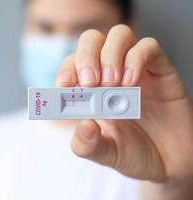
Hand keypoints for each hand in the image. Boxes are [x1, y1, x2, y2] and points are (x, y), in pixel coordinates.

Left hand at [55, 25, 192, 182]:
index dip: (66, 69)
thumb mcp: (107, 154)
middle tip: (89, 82)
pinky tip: (131, 83)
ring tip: (112, 83)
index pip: (72, 65)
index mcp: (92, 92)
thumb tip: (82, 126)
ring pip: (119, 35)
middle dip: (85, 56)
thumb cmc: (135, 154)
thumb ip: (88, 146)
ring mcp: (135, 70)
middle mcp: (111, 75)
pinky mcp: (160, 70)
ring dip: (110, 55)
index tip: (63, 85)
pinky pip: (148, 47)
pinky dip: (136, 59)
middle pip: (92, 41)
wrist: (171, 162)